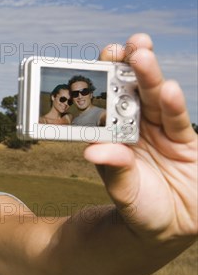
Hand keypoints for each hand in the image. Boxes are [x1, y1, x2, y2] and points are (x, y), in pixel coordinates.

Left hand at [87, 33, 196, 240]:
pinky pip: (177, 120)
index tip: (98, 60)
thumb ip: (113, 169)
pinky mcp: (184, 141)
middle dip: (129, 67)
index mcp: (113, 134)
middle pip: (132, 92)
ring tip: (142, 56)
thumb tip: (91, 151)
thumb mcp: (123, 191)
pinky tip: (167, 90)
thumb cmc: (137, 207)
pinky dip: (172, 105)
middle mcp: (135, 127)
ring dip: (149, 77)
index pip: (107, 101)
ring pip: (154, 99)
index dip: (104, 80)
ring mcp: (160, 131)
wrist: (167, 228)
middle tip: (125, 46)